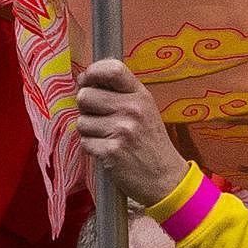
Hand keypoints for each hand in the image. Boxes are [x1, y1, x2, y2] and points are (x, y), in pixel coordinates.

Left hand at [73, 56, 190, 210]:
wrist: (166, 179)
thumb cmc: (150, 142)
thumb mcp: (145, 110)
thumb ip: (121, 93)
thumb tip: (84, 81)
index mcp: (141, 95)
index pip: (112, 69)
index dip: (92, 72)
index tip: (86, 81)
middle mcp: (132, 109)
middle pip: (85, 95)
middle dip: (86, 108)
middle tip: (100, 118)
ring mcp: (122, 130)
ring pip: (81, 121)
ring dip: (89, 131)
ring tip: (107, 137)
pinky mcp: (111, 151)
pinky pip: (85, 142)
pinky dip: (92, 148)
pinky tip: (108, 151)